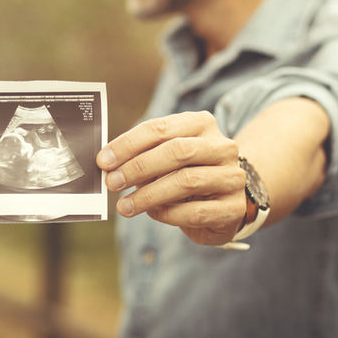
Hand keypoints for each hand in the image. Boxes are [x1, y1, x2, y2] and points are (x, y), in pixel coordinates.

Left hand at [96, 111, 246, 244]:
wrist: (225, 201)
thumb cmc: (186, 172)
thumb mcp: (166, 156)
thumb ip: (142, 155)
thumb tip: (108, 164)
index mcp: (202, 124)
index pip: (160, 128)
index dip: (128, 144)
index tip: (103, 160)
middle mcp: (222, 147)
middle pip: (177, 151)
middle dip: (138, 167)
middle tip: (112, 182)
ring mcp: (232, 177)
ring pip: (186, 181)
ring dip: (148, 195)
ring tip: (124, 206)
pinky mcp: (233, 208)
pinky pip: (195, 211)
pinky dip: (168, 213)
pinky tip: (152, 214)